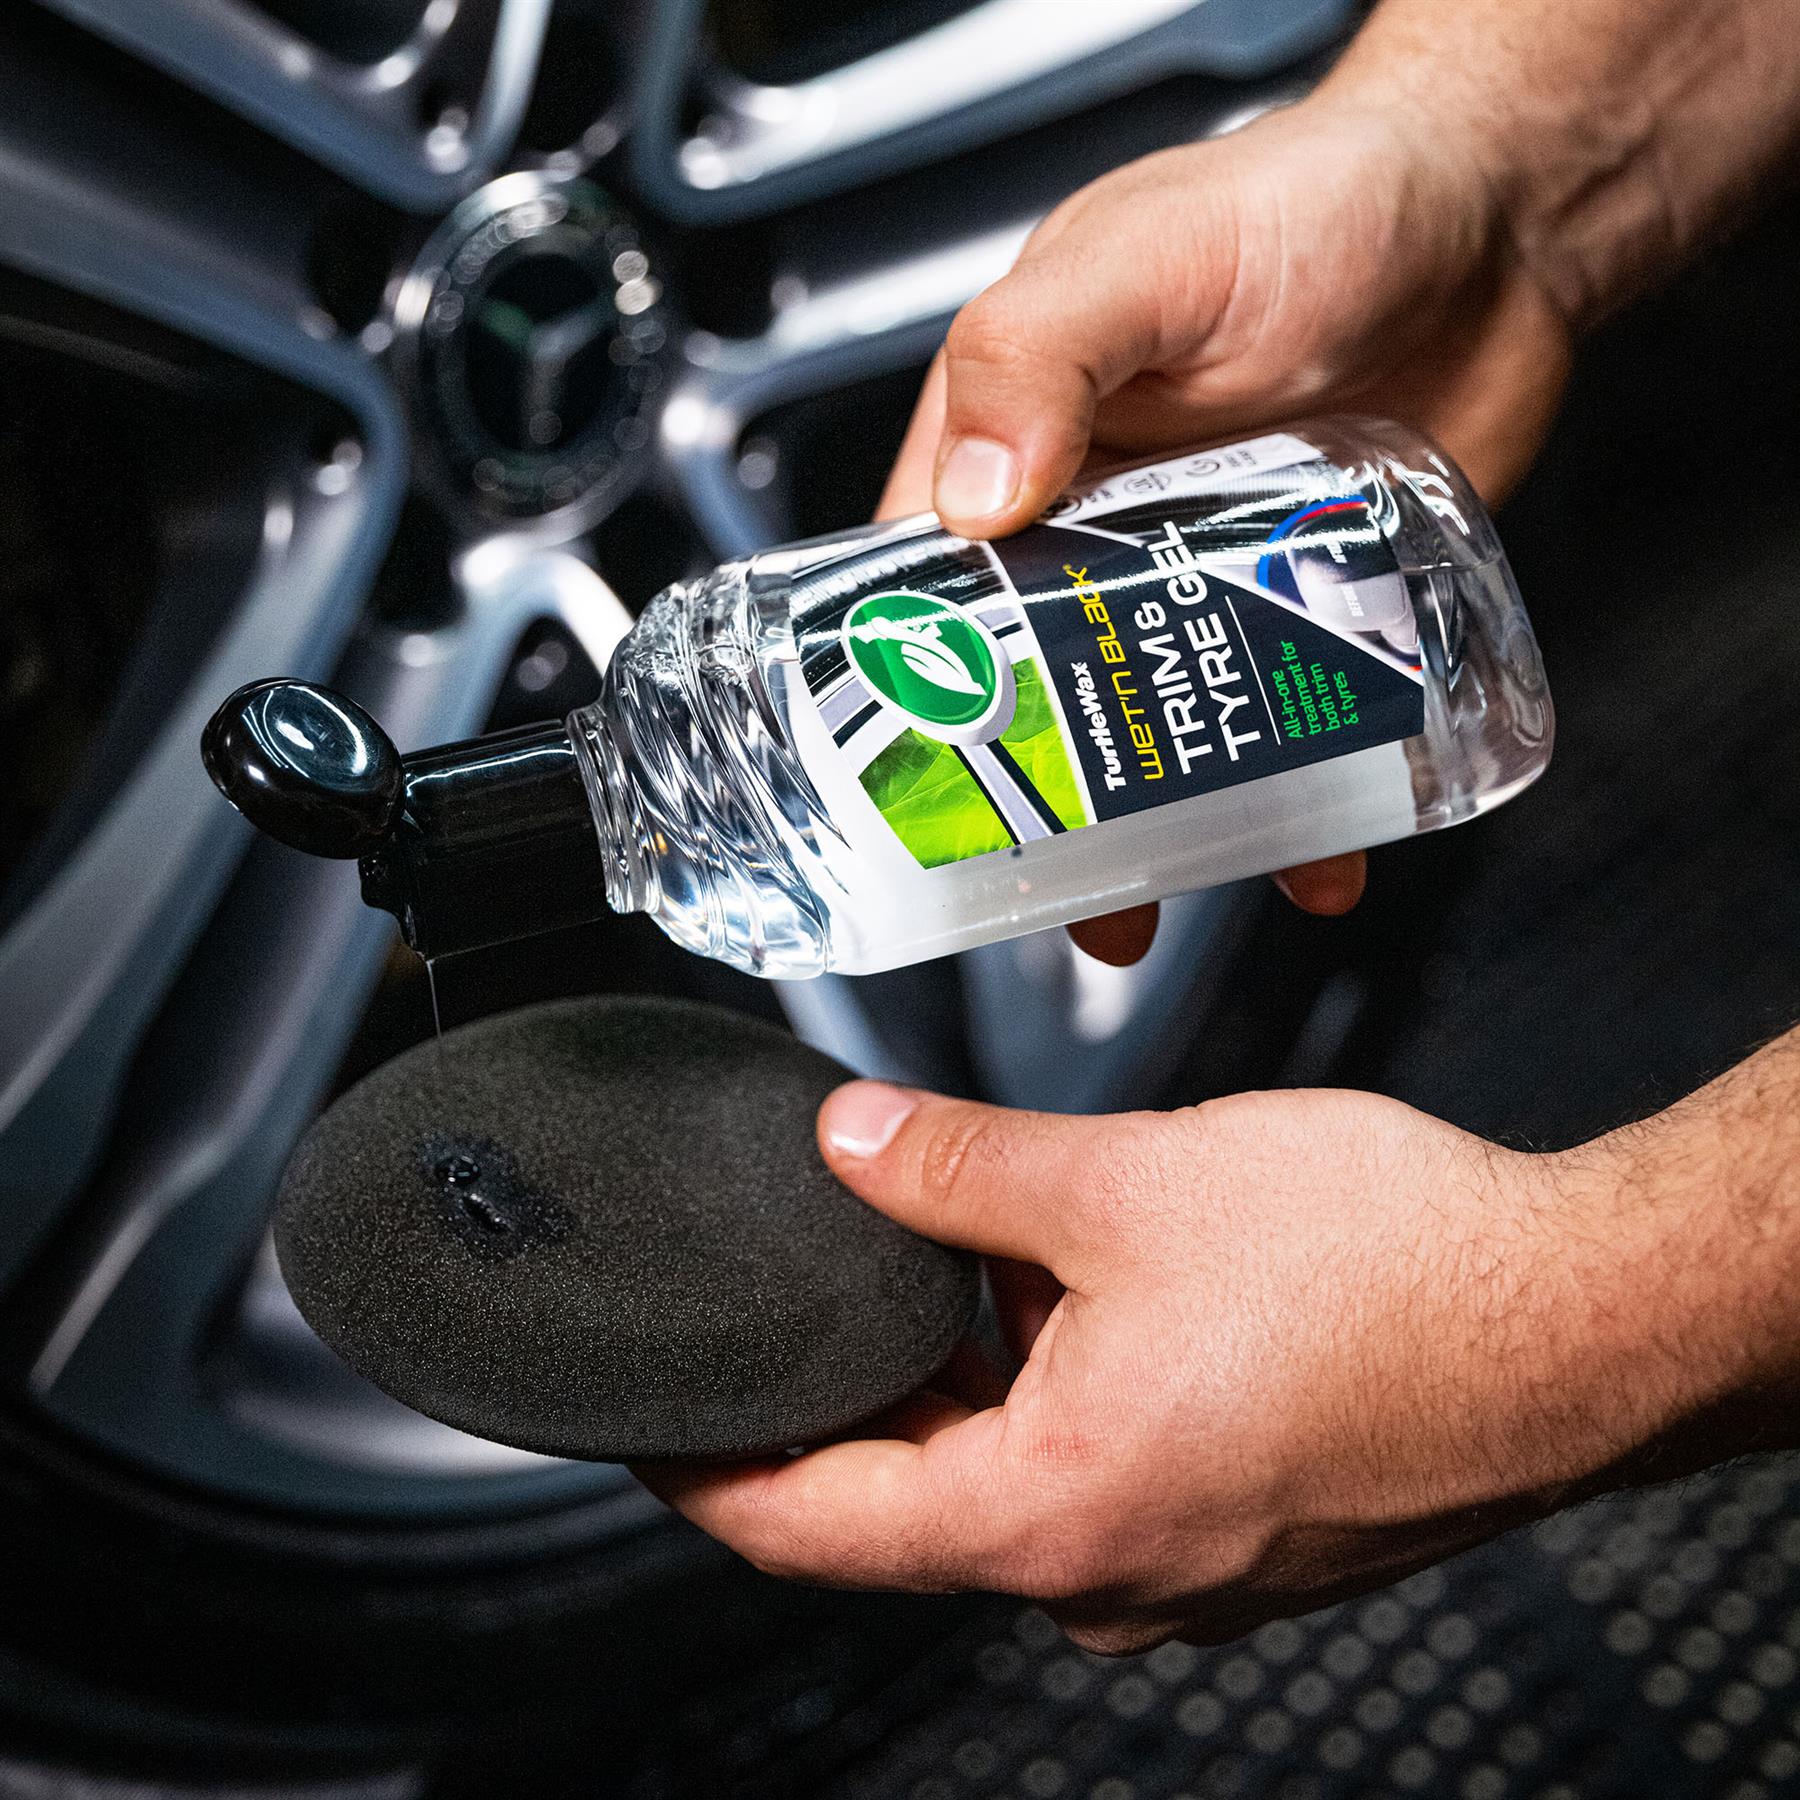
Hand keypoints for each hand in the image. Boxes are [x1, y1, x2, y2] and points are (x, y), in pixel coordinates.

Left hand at [638, 1078, 1763, 1653]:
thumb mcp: (1127, 1185)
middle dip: (849, 1389)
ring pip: (1009, 1475)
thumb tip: (852, 1146)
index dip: (704, 1473)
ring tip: (955, 1260)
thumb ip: (958, 1166)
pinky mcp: (1242, 1530)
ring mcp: (1182, 1565)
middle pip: (906, 1497)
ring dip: (965, 1376)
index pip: (808, 1526)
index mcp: (1053, 1516)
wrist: (1583, 1316)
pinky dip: (1050, 1389)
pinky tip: (1073, 1294)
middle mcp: (1109, 1574)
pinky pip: (1096, 1470)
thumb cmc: (1390, 1271)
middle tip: (804, 1289)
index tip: (647, 1428)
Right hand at [876, 91, 1573, 964]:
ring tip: (1146, 908)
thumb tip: (969, 500)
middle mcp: (1097, 524)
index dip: (903, 694)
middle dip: (1025, 798)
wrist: (1496, 230)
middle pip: (1030, 689)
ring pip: (1151, 730)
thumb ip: (1040, 356)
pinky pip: (1279, 730)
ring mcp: (1201, 579)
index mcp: (1016, 445)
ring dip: (1148, 832)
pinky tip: (1309, 857)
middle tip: (1031, 883)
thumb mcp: (1143, 264)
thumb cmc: (1307, 205)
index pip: (919, 588)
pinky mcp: (1302, 612)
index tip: (904, 789)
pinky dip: (1291, 808)